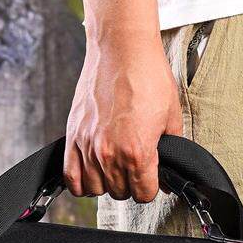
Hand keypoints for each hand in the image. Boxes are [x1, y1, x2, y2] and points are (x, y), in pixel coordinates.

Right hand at [64, 30, 181, 201]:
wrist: (122, 48)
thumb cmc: (148, 76)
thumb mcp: (172, 117)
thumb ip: (171, 151)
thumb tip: (168, 172)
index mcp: (136, 151)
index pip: (143, 194)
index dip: (151, 187)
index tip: (152, 177)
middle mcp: (108, 153)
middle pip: (119, 192)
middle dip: (131, 183)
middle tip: (136, 166)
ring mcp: (87, 145)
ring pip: (95, 188)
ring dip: (107, 182)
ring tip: (116, 167)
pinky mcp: (73, 135)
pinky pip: (70, 176)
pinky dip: (81, 180)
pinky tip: (92, 172)